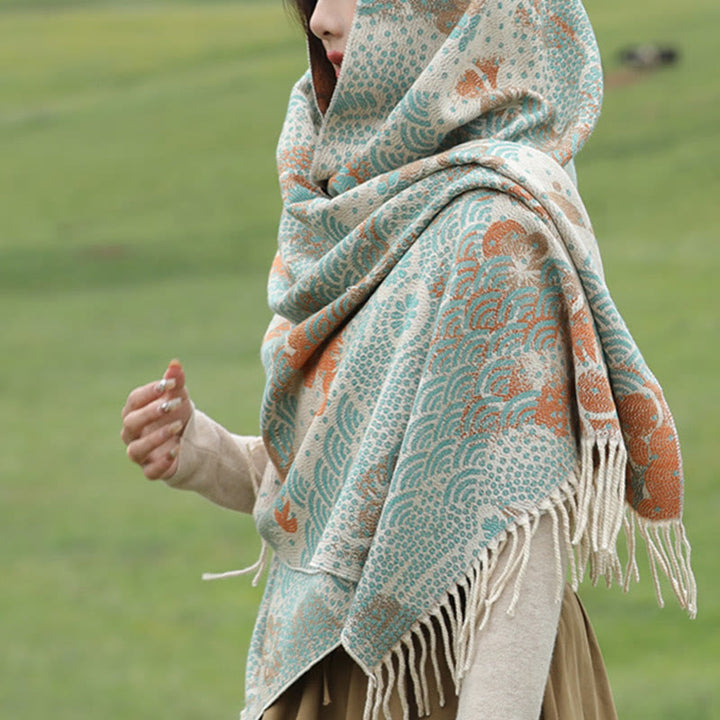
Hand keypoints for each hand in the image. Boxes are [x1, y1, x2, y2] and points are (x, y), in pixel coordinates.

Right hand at [121, 359, 191, 479]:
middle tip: (174, 404)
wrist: (190, 441)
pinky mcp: (152, 470)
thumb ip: (175, 382)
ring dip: (156, 437)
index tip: (170, 384)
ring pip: (136, 450)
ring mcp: (141, 453)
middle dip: (152, 412)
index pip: (134, 400)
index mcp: (135, 411)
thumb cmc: (177, 415)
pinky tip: (177, 450)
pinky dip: (162, 463)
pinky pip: (150, 472)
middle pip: (131, 423)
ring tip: (178, 426)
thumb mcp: (179, 398)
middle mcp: (132, 433)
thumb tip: (175, 364)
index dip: (150, 391)